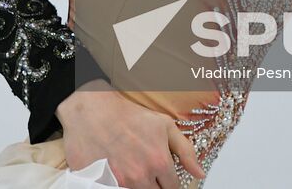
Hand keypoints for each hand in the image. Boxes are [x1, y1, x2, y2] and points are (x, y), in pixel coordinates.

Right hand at [57, 81, 203, 188]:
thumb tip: (200, 173)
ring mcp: (120, 182)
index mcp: (159, 162)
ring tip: (131, 167)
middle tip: (146, 170)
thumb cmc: (127, 115)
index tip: (163, 175)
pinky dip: (119, 184)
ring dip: (137, 184)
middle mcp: (141, 175)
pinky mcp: (101, 183)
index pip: (173, 188)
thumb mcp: (164, 125)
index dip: (169, 181)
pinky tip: (117, 171)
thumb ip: (186, 151)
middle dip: (154, 184)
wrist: (91, 110)